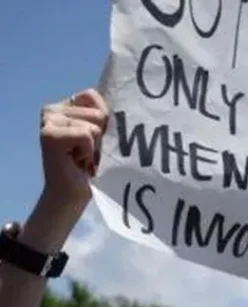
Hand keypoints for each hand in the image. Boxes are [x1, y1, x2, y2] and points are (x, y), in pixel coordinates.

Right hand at [39, 89, 108, 208]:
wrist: (73, 195)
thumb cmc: (93, 166)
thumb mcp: (103, 135)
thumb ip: (105, 115)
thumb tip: (124, 101)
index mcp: (65, 106)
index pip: (93, 95)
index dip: (104, 120)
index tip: (94, 140)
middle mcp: (52, 109)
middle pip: (98, 112)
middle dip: (101, 137)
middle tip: (88, 153)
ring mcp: (48, 121)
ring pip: (94, 125)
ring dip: (95, 146)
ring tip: (83, 158)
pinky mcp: (49, 135)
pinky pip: (86, 135)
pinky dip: (89, 152)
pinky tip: (79, 161)